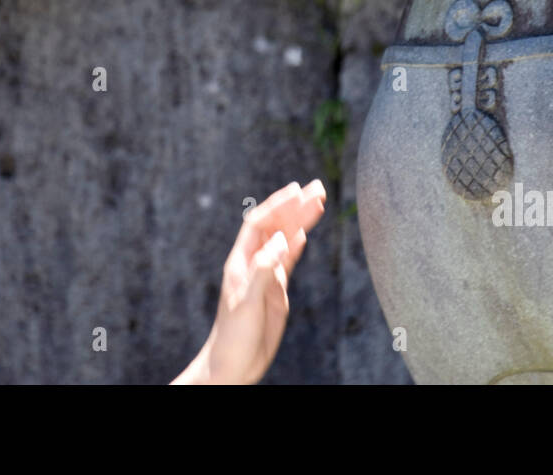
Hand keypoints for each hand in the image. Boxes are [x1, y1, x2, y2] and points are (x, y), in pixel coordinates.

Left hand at [171, 179, 326, 383]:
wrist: (233, 364)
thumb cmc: (233, 336)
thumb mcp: (247, 303)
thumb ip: (263, 270)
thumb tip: (281, 239)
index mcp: (241, 261)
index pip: (259, 223)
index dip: (277, 205)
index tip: (297, 191)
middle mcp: (253, 263)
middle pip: (276, 226)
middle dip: (295, 206)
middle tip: (317, 188)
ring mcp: (266, 275)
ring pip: (285, 240)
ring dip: (301, 221)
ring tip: (319, 201)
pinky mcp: (275, 290)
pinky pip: (288, 261)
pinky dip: (297, 245)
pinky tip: (306, 233)